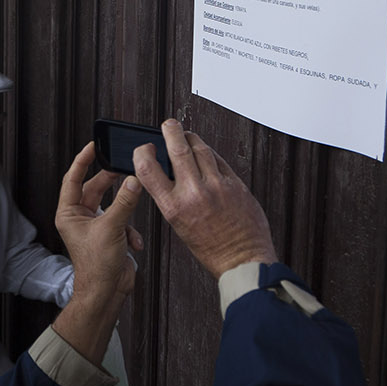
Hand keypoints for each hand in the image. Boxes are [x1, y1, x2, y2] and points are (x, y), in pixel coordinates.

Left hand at [54, 142, 144, 301]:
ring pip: (111, 204)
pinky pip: (122, 221)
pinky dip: (130, 229)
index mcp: (69, 213)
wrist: (106, 293)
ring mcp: (94, 226)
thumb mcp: (111, 228)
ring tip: (134, 201)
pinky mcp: (108, 235)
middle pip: (94, 188)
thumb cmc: (97, 266)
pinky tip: (134, 242)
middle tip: (123, 165)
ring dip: (125, 208)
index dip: (82, 160)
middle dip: (110, 180)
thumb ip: (124, 202)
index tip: (93, 145)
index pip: (73, 179)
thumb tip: (133, 180)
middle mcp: (79, 218)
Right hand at [133, 119, 276, 278]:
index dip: (142, 152)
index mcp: (174, 207)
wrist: (243, 260)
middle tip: (168, 125)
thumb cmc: (211, 248)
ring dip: (192, 138)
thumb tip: (169, 173)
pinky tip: (207, 154)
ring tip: (187, 135)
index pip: (147, 168)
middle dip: (171, 130)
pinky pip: (220, 161)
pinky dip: (210, 154)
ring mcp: (218, 186)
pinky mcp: (236, 184)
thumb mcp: (179, 224)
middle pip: (178, 147)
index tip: (145, 148)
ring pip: (201, 149)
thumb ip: (172, 197)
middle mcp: (194, 193)